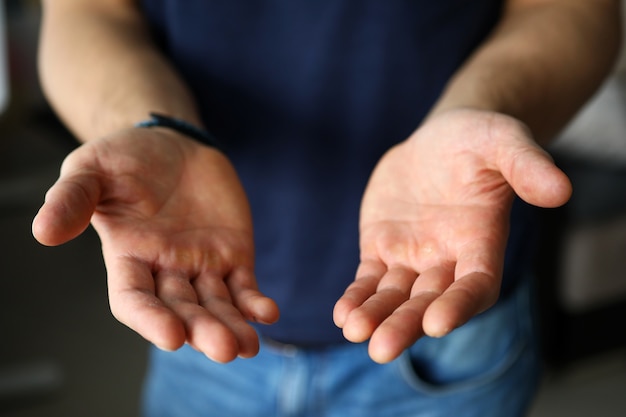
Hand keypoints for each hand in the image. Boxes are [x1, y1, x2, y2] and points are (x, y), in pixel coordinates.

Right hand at [32, 128, 278, 362]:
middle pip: (182, 310)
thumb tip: (44, 231)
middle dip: (201, 330)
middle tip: (222, 348)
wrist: (172, 144)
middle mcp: (165, 270)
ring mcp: (202, 266)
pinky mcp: (232, 255)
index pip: (134, 299)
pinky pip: (244, 286)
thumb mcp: (91, 169)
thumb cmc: (127, 158)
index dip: (150, 320)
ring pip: (217, 305)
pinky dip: (254, 302)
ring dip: (232, 326)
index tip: (171, 335)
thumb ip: (72, 199)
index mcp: (128, 257)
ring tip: (247, 346)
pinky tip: (267, 313)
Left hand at [334, 109, 570, 362]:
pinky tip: (342, 315)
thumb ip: (527, 165)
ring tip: (354, 331)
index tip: (437, 323)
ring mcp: (413, 259)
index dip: (459, 305)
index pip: (476, 286)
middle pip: (429, 303)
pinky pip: (369, 280)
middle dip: (406, 325)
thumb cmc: (478, 140)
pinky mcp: (382, 250)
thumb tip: (561, 190)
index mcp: (482, 245)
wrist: (439, 139)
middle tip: (381, 349)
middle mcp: (448, 261)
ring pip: (394, 298)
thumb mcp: (503, 141)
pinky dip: (357, 297)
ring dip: (375, 316)